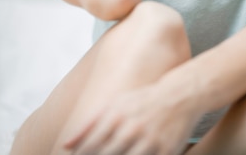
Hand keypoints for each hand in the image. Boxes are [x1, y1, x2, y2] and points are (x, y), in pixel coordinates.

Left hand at [63, 83, 199, 154]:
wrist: (179, 96)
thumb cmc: (142, 101)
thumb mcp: (114, 105)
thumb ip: (88, 124)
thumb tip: (66, 145)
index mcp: (116, 115)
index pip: (91, 145)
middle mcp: (131, 128)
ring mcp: (149, 141)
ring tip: (116, 154)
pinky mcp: (166, 151)